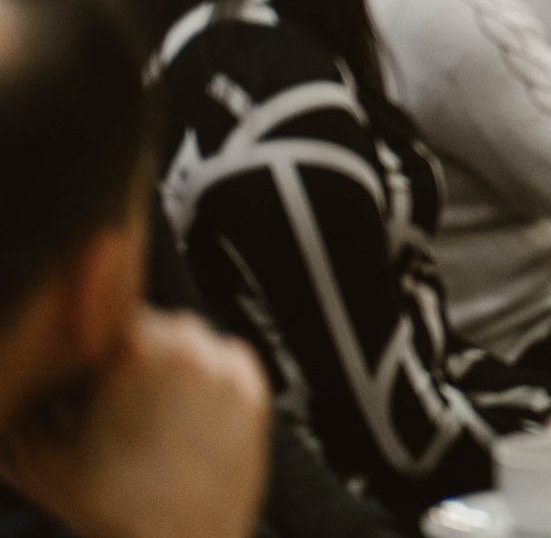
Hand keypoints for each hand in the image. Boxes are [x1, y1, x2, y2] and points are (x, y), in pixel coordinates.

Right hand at [0, 309, 271, 537]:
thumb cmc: (113, 506)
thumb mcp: (42, 454)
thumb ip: (25, 409)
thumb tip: (20, 390)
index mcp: (136, 347)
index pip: (110, 313)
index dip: (96, 347)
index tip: (89, 374)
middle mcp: (190, 347)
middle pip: (155, 328)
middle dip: (134, 358)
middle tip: (116, 402)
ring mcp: (229, 368)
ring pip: (194, 346)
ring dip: (173, 369)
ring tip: (151, 418)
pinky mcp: (258, 392)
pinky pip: (228, 367)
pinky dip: (209, 383)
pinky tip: (185, 421)